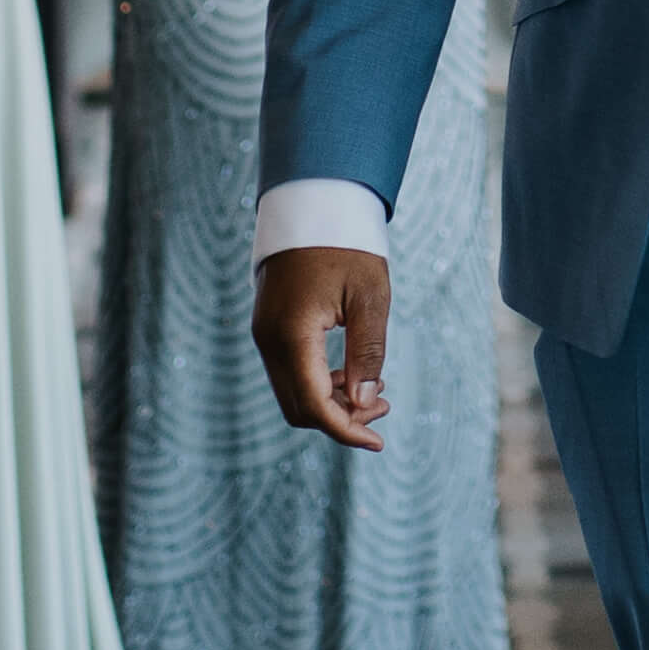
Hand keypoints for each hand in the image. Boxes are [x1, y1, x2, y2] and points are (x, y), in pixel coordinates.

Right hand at [251, 244, 395, 448]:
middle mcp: (269, 341)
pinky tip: (354, 375)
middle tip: (384, 407)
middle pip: (300, 408)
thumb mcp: (369, 298)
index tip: (378, 442)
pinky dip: (321, 385)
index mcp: (292, 335)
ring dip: (333, 403)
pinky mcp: (269, 330)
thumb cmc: (346, 247)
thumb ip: (367, 352)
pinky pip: (291, 373)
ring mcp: (264, 335)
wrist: (311, 207)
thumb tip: (365, 405)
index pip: (314, 405)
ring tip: (377, 390)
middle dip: (342, 419)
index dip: (346, 431)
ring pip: (294, 394)